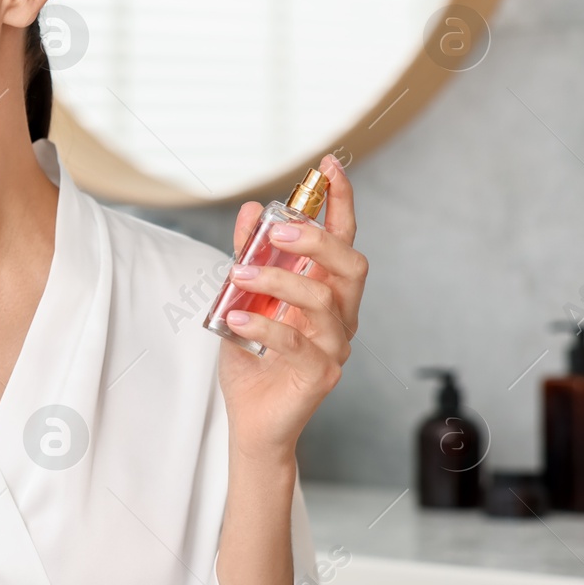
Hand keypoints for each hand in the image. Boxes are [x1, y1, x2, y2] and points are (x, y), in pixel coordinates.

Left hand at [217, 154, 366, 461]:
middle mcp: (340, 315)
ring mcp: (334, 346)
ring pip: (323, 301)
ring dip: (278, 281)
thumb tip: (253, 210)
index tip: (327, 166)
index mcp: (328, 291)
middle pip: (349, 265)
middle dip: (316, 240)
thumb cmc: (252, 357)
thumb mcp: (241, 299)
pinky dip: (264, 326)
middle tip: (274, 231)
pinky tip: (234, 319)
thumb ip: (249, 256)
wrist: (250, 418)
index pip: (343, 239)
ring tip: (237, 277)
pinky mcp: (320, 374)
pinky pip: (297, 343)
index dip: (341, 202)